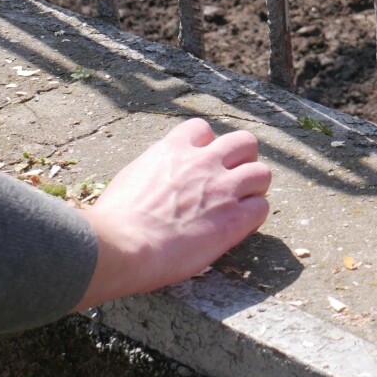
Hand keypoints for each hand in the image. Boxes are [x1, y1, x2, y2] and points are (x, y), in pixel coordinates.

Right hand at [76, 119, 271, 309]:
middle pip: (245, 143)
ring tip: (240, 205)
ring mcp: (223, 188)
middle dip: (242, 160)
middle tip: (231, 182)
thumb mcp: (131, 178)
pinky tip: (238, 228)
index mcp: (173, 149)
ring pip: (262, 173)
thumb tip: (157, 180)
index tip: (202, 164)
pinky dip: (254, 216)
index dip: (207, 146)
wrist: (122, 246)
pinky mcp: (235, 217)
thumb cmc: (114, 222)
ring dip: (254, 188)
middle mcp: (204, 162)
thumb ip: (155, 171)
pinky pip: (262, 207)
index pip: (202, 129)